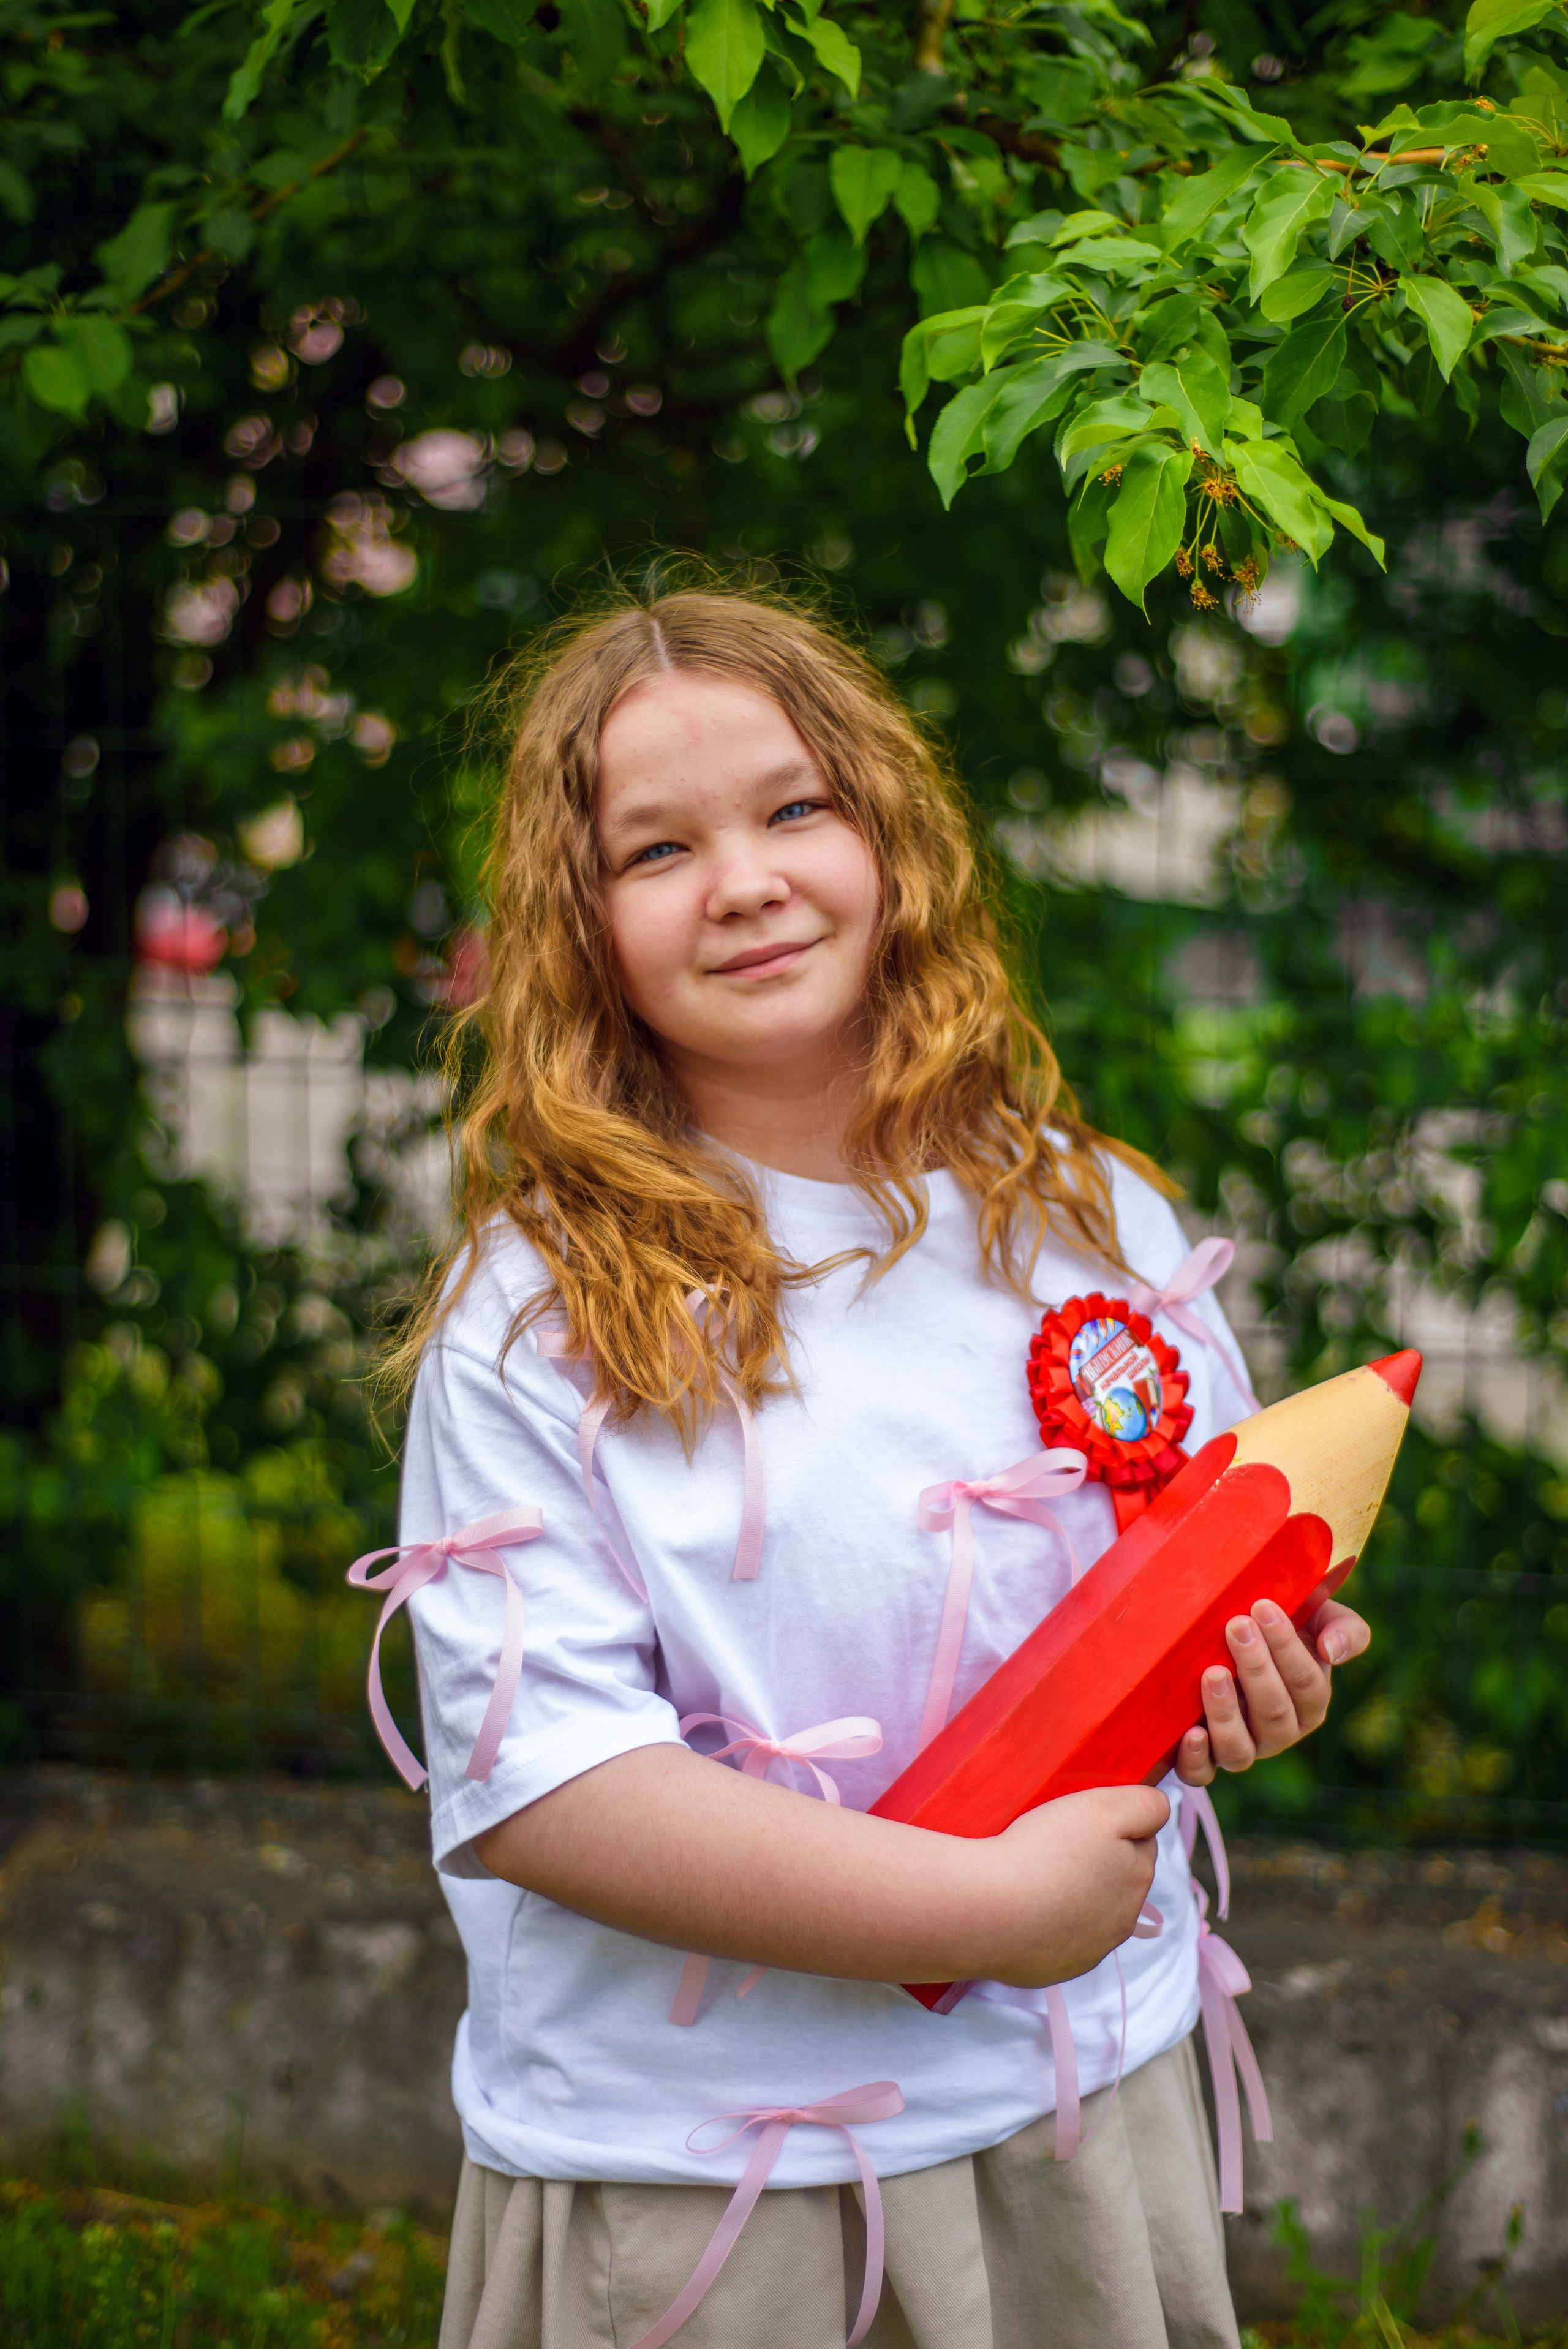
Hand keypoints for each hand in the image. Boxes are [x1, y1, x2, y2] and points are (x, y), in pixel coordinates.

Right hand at [980, 1783, 1170, 1986]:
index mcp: (1137, 1878)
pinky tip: (1022, 1907)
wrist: (988, 1910)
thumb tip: (1160, 1811)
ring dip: (1071, 1893)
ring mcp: (1087, 1950)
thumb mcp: (1104, 1808)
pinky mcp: (1053, 1969)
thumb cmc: (1043, 1851)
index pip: (1139, 1843)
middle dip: (1095, 1862)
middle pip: (1116, 1879)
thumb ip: (1146, 1806)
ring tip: (1034, 1876)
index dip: (1111, 1827)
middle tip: (1055, 1846)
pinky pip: (1055, 1939)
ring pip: (1086, 1911)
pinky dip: (1044, 1923)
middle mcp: (1121, 1921)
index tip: (1080, 1823)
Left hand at [1174, 1576, 1371, 1784]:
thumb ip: (1343, 1629)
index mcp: (1310, 1703)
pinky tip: (1191, 1733)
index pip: (1306, 1682)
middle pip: (1274, 1712)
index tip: (1262, 1607)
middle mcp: (1280, 1733)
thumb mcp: (1318, 1618)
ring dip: (1226, 1712)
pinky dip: (1197, 1759)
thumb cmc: (1282, 1625)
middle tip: (1236, 1625)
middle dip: (1255, 1667)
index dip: (1286, 1646)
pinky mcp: (1207, 1759)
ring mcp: (1245, 1748)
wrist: (1231, 1638)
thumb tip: (1331, 1650)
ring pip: (1240, 1749)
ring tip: (1212, 1673)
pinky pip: (1203, 1773)